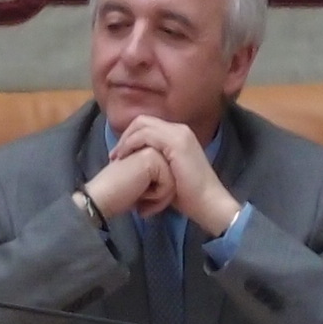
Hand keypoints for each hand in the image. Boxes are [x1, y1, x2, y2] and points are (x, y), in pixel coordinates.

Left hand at [84, 116, 241, 236]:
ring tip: (117, 158)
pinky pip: (145, 135)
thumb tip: (133, 164)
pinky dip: (131, 144)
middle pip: (143, 121)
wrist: (208, 203)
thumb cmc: (187, 195)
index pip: (147, 125)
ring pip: (142, 124)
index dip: (129, 137)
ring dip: (125, 140)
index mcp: (178, 134)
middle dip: (125, 136)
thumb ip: (154, 163)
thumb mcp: (166, 173)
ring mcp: (179, 134)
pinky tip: (125, 158)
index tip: (118, 156)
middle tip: (114, 156)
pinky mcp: (176, 142)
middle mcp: (179, 129)